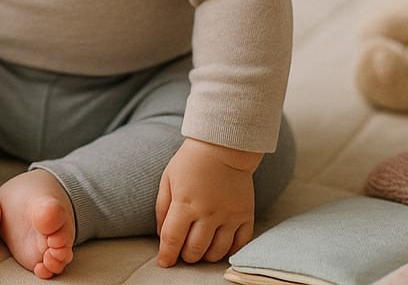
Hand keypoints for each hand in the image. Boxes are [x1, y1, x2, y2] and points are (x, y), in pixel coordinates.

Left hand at [154, 137, 260, 267]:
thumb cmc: (191, 161)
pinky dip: (229, 251)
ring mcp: (229, 215)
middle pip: (195, 249)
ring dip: (205, 256)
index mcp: (185, 204)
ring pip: (217, 251)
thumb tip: (162, 235)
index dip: (166, 255)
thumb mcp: (168, 179)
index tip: (164, 262)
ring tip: (200, 250)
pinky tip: (220, 247)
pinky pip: (240, 243)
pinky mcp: (245, 215)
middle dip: (185, 256)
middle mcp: (208, 213)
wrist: (224, 146)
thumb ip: (162, 208)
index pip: (173, 239)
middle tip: (182, 253)